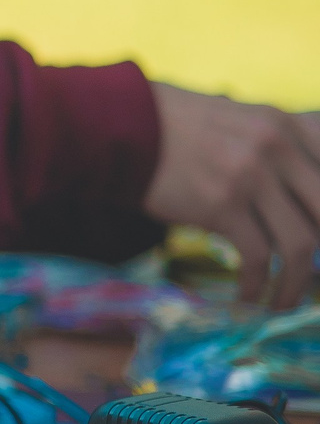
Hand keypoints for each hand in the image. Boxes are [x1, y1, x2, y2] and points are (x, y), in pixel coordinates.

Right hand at [144, 82, 319, 306]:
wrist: (124, 126)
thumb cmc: (180, 128)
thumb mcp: (241, 121)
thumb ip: (279, 147)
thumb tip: (304, 200)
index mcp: (286, 124)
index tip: (319, 242)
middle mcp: (277, 146)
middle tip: (315, 278)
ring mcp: (250, 176)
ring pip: (300, 244)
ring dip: (296, 283)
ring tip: (283, 302)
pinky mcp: (221, 205)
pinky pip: (257, 256)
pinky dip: (258, 285)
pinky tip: (249, 297)